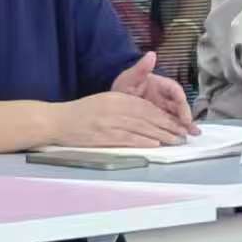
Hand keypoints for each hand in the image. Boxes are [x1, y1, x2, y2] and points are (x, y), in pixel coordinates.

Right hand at [47, 90, 189, 147]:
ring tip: (175, 140)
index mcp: (116, 97)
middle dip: (168, 125)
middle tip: (183, 132)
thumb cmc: (81, 113)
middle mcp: (115, 108)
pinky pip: (128, 138)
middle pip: (147, 116)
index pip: (145, 106)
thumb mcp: (103, 100)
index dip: (163, 114)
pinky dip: (143, 141)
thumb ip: (123, 104)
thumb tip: (145, 112)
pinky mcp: (104, 136)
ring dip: (161, 134)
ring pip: (142, 128)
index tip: (177, 121)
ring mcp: (110, 122)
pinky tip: (155, 144)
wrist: (58, 121)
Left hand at [111, 52, 199, 135]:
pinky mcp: (158, 119)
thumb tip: (151, 55)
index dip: (181, 100)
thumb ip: (141, 68)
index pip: (175, 90)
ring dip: (186, 124)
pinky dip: (177, 130)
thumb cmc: (123, 86)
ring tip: (194, 134)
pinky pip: (170, 124)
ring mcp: (162, 109)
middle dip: (186, 115)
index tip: (183, 109)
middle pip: (179, 105)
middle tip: (189, 127)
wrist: (112, 100)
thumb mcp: (129, 77)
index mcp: (160, 85)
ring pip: (177, 116)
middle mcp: (164, 97)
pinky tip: (185, 138)